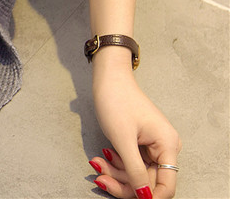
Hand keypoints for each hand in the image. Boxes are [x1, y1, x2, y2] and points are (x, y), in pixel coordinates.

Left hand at [89, 51, 180, 197]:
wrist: (107, 76)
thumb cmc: (116, 100)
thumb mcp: (123, 139)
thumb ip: (135, 170)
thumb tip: (145, 196)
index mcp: (167, 145)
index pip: (167, 186)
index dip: (150, 196)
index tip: (130, 197)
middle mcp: (164, 147)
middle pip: (148, 181)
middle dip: (124, 182)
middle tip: (100, 178)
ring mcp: (151, 145)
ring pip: (136, 173)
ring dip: (116, 172)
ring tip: (97, 164)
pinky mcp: (139, 142)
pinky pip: (130, 161)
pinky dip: (116, 162)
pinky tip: (102, 156)